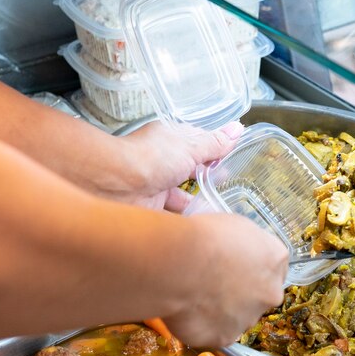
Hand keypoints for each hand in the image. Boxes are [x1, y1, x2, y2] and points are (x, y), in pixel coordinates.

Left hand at [117, 120, 243, 211]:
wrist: (116, 185)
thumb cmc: (150, 158)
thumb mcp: (191, 147)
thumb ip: (215, 143)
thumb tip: (238, 130)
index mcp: (169, 141)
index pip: (195, 143)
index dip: (213, 150)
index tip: (230, 158)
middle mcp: (161, 163)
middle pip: (188, 171)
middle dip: (206, 179)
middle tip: (227, 186)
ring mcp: (154, 186)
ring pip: (180, 196)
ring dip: (196, 203)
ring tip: (219, 211)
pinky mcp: (149, 209)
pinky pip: (171, 217)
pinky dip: (185, 222)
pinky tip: (201, 226)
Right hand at [167, 214, 288, 347]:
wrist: (180, 264)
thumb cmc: (205, 236)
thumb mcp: (236, 226)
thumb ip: (247, 247)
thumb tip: (239, 256)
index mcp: (276, 260)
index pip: (273, 268)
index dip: (252, 268)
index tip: (234, 267)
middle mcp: (271, 292)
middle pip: (260, 295)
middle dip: (241, 292)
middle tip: (213, 283)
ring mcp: (250, 318)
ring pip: (238, 316)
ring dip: (222, 310)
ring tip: (195, 296)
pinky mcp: (226, 337)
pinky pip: (216, 332)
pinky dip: (204, 325)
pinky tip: (189, 311)